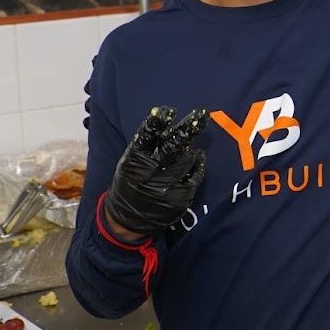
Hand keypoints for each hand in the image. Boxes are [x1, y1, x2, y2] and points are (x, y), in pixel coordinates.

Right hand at [103, 105, 207, 236]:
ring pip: (187, 159)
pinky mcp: (180, 198)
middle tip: (201, 115)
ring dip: (191, 150)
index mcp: (134, 162)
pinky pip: (195, 176)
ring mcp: (166, 187)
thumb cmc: (130, 184)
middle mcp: (150, 174)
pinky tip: (197, 159)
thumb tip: (167, 124)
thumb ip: (145, 147)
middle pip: (172, 146)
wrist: (128, 220)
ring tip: (190, 147)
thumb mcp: (129, 164)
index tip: (170, 110)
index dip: (157, 123)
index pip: (146, 138)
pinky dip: (197, 165)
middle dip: (187, 129)